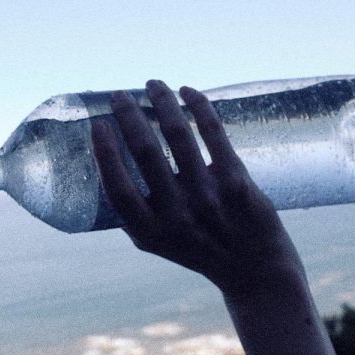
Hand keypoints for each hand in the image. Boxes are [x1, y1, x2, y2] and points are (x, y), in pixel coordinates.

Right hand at [90, 80, 302, 296]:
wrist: (255, 270)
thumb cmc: (199, 249)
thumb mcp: (157, 242)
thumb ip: (135, 211)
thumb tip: (108, 163)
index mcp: (150, 232)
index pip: (117, 187)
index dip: (104, 153)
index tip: (98, 125)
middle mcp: (177, 215)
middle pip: (145, 153)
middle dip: (128, 115)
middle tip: (119, 95)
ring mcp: (208, 197)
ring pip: (179, 136)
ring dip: (162, 102)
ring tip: (153, 84)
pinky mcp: (236, 182)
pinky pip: (214, 133)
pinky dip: (198, 105)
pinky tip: (186, 91)